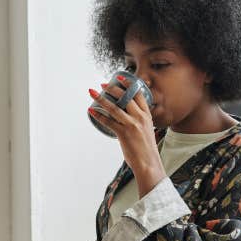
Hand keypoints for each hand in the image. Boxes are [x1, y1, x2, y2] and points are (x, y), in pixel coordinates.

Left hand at [88, 78, 165, 194]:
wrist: (148, 163)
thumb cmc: (146, 149)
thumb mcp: (147, 130)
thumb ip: (139, 122)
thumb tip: (127, 116)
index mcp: (147, 115)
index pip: (138, 94)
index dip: (128, 83)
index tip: (119, 77)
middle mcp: (140, 117)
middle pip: (125, 97)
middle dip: (112, 88)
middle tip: (102, 84)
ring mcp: (132, 125)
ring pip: (114, 107)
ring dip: (101, 98)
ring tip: (92, 92)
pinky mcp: (124, 134)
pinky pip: (108, 122)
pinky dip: (99, 115)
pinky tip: (91, 111)